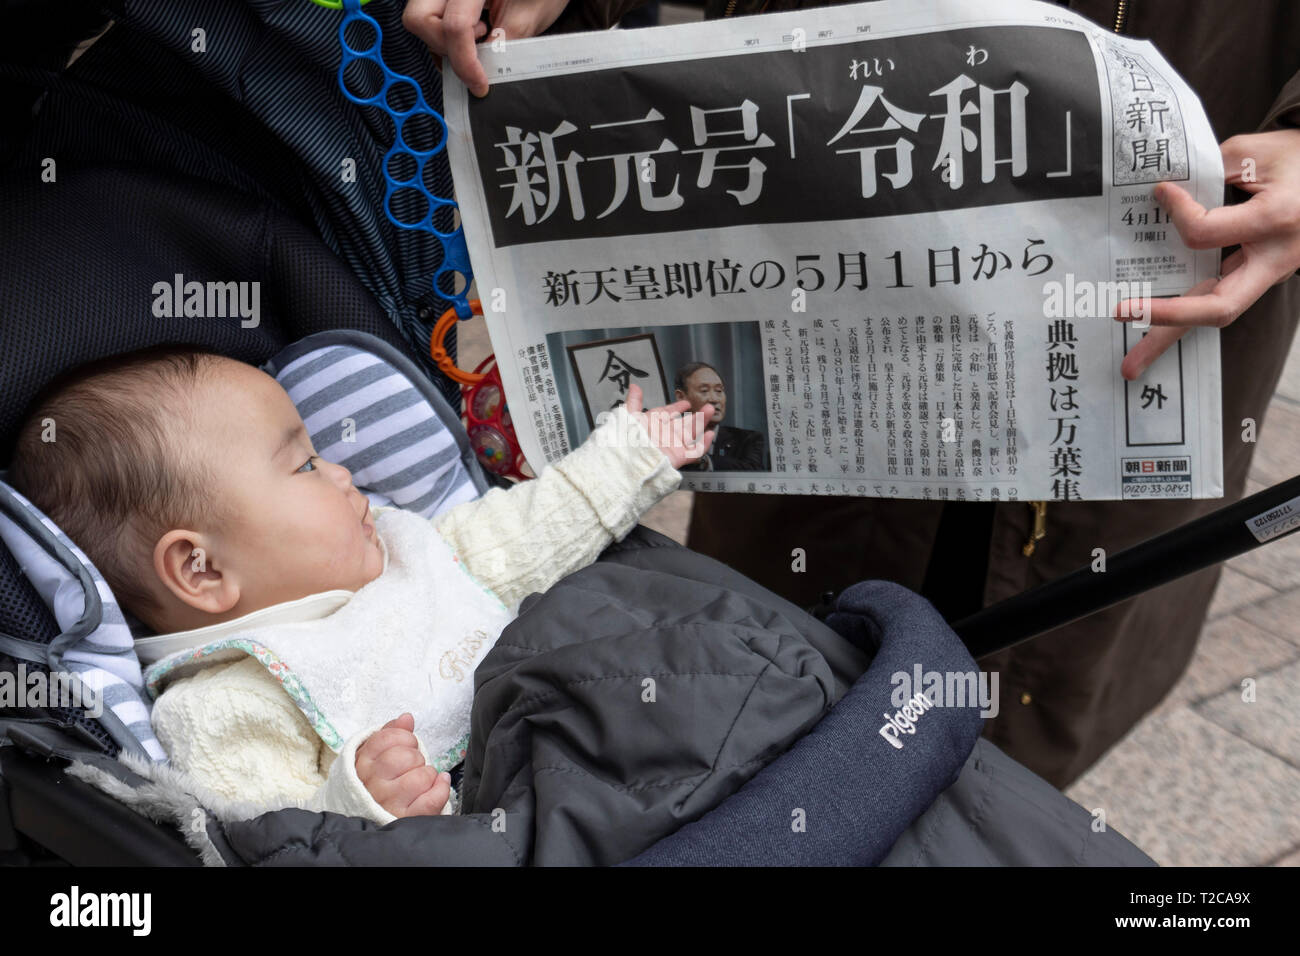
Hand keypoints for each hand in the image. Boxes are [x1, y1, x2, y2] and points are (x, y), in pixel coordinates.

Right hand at [354, 713, 449, 817]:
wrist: (369, 818)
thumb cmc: (375, 783)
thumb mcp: (374, 756)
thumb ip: (391, 733)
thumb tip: (406, 718)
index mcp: (363, 764)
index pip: (388, 738)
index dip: (404, 738)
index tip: (406, 746)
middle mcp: (373, 785)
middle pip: (406, 757)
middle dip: (416, 757)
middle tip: (411, 766)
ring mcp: (389, 804)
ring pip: (421, 778)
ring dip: (428, 775)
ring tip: (420, 780)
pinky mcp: (405, 819)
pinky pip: (431, 801)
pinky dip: (440, 790)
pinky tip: (438, 785)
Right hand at [402, 0, 571, 97]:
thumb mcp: (531, 15)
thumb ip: (506, 43)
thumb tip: (486, 73)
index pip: (454, 24)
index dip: (465, 62)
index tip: (480, 85)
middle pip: (419, 19)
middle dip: (444, 46)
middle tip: (476, 53)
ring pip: (420, 21)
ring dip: (447, 42)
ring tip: (481, 36)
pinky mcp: (445, 0)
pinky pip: (430, 21)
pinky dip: (447, 36)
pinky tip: (474, 33)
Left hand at [623, 383, 714, 469]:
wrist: (630, 463)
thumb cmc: (626, 441)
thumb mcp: (629, 417)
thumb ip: (634, 402)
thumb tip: (634, 386)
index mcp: (652, 425)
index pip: (666, 414)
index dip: (676, 407)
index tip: (685, 403)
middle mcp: (663, 435)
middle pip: (683, 423)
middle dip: (695, 415)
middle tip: (706, 406)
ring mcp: (672, 446)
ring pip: (691, 433)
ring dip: (702, 422)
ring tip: (710, 411)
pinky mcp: (679, 457)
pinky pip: (695, 451)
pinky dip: (704, 444)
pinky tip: (710, 434)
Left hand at [1116, 128, 1299, 380]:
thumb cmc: (1296, 158)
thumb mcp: (1253, 151)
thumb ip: (1206, 172)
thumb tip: (1161, 194)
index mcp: (1276, 220)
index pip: (1205, 234)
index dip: (1177, 213)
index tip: (1161, 192)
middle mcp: (1274, 259)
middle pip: (1219, 306)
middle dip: (1166, 317)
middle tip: (1118, 313)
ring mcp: (1268, 275)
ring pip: (1217, 314)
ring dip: (1169, 338)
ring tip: (1129, 367)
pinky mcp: (1257, 279)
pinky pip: (1217, 302)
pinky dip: (1183, 317)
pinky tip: (1150, 334)